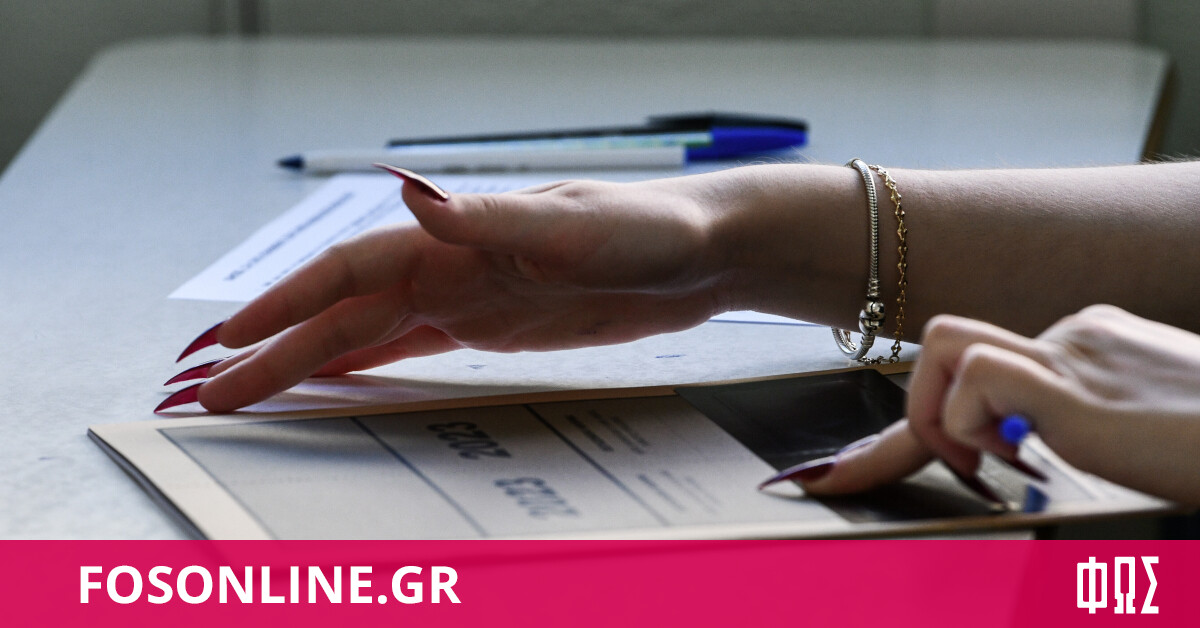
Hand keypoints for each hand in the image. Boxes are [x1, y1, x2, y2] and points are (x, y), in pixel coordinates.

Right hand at [193, 174, 737, 411]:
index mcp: (455, 240)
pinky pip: (413, 351)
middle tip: (212, 391)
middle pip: (341, 315)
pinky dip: (367, 369)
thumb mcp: (573, 227)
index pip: (347, 274)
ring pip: (367, 336)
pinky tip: (336, 385)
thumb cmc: (646, 229)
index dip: (283, 306)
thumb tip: (409, 198)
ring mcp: (468, 298)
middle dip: (275, 351)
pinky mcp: (495, 326)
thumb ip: (488, 221)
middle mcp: (449, 267)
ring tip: (253, 396)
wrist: (701, 253)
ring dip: (308, 364)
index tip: (229, 340)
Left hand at [798, 305, 1199, 504]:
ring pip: (948, 348)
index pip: (986, 359)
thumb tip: (1024, 459)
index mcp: (1092, 345)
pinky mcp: (1077, 387)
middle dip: (921, 416)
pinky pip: (980, 376)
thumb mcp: (1144, 437)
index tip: (857, 466)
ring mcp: (1075, 354)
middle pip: (950, 348)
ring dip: (943, 416)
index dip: (926, 410)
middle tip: (962, 472)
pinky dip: (973, 423)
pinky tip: (1019, 460)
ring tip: (994, 468)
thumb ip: (1079, 435)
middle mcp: (1076, 336)